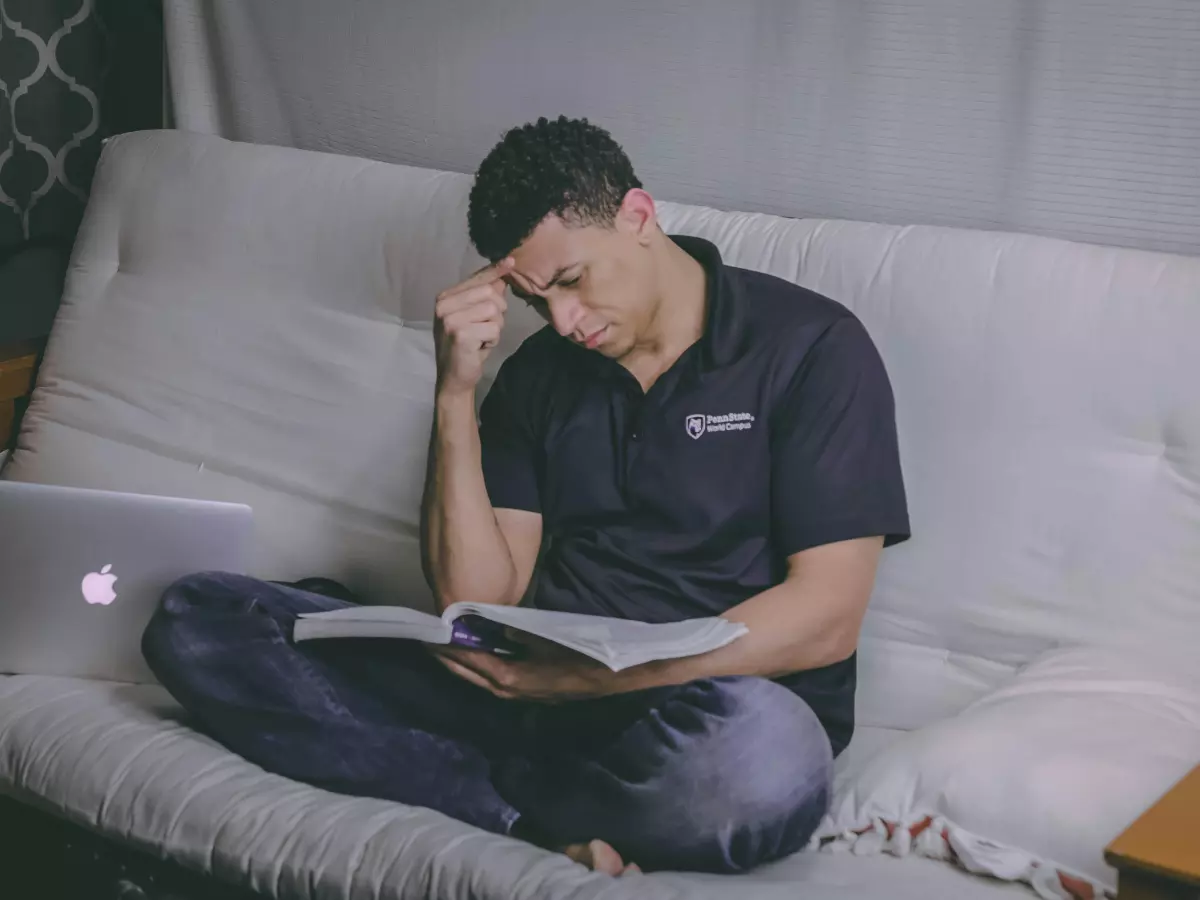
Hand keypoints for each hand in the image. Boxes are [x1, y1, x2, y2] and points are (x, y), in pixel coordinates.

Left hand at [430, 637, 611, 701]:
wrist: (607, 677)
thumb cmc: (577, 655)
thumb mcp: (544, 636)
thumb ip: (517, 631)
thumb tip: (496, 627)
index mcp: (508, 677)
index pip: (469, 660)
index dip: (448, 647)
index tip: (430, 634)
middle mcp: (507, 690)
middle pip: (469, 674)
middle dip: (448, 659)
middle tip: (429, 641)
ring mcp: (518, 694)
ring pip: (480, 679)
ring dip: (463, 665)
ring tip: (447, 648)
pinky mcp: (528, 692)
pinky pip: (494, 680)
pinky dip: (480, 668)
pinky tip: (479, 657)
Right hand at [433, 257, 514, 395]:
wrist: (453, 378)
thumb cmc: (466, 346)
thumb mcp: (473, 316)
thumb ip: (484, 295)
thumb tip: (505, 268)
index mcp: (445, 298)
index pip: (476, 279)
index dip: (495, 271)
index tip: (511, 261)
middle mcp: (444, 305)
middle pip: (489, 293)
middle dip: (497, 312)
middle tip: (485, 328)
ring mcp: (450, 319)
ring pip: (493, 311)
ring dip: (495, 328)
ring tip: (481, 338)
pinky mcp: (460, 334)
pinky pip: (493, 329)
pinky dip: (492, 340)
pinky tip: (479, 348)